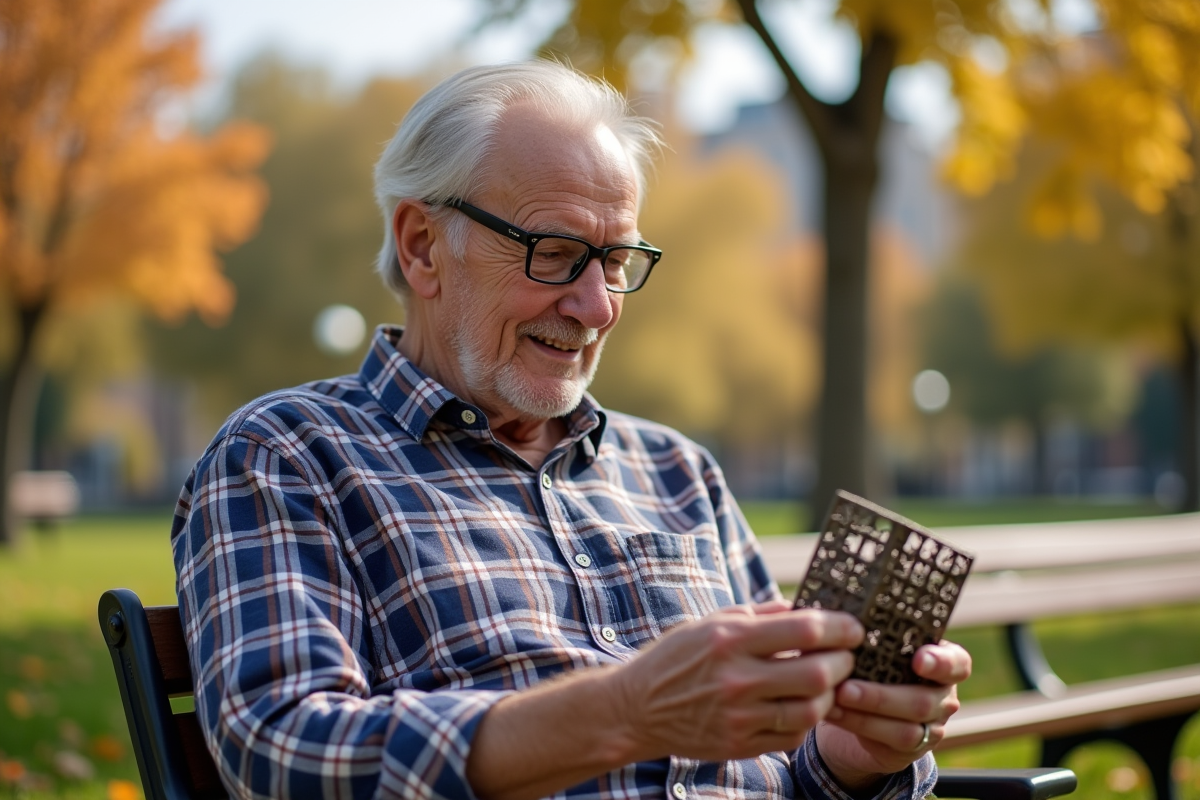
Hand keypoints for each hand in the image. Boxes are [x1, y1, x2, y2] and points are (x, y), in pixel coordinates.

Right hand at [609, 601, 863, 762]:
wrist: (636, 708)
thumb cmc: (677, 657)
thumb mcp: (712, 623)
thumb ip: (761, 615)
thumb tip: (807, 607)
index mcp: (731, 640)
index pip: (805, 630)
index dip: (840, 627)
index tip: (854, 627)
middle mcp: (737, 679)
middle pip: (818, 673)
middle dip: (844, 662)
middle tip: (846, 656)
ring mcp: (739, 716)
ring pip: (811, 710)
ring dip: (830, 695)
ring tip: (828, 683)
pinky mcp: (739, 745)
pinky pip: (792, 736)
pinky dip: (805, 720)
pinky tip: (802, 706)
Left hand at [816, 641, 972, 789]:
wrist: (864, 704)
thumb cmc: (873, 660)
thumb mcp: (878, 644)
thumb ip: (874, 632)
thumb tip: (843, 615)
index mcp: (944, 662)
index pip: (957, 663)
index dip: (940, 663)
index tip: (918, 659)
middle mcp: (944, 695)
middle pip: (923, 700)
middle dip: (881, 696)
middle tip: (846, 687)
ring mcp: (932, 725)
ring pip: (906, 727)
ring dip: (866, 713)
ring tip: (836, 699)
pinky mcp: (912, 749)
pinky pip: (889, 742)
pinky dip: (858, 725)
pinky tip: (833, 712)